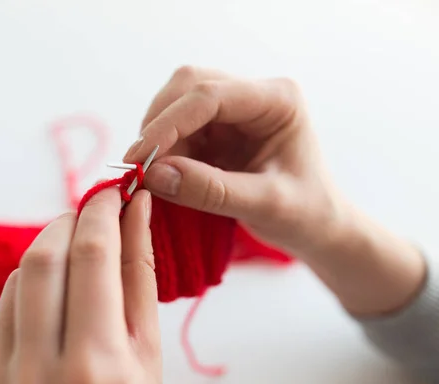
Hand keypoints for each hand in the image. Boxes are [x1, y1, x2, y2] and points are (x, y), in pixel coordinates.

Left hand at [0, 189, 161, 383]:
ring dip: (49, 253)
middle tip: (93, 215)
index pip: (94, 255)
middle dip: (70, 221)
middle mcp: (40, 371)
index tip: (115, 193)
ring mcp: (0, 376)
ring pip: (18, 278)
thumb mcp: (148, 355)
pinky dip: (31, 290)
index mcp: (97, 367)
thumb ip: (140, 277)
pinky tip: (53, 305)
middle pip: (44, 256)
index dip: (103, 210)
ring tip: (77, 260)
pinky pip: (3, 310)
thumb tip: (138, 212)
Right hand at [125, 66, 424, 315]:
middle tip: (139, 168)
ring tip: (155, 177)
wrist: (316, 225)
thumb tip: (153, 176)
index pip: (210, 96)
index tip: (138, 158)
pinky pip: (178, 128)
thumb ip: (211, 190)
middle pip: (188, 87)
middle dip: (159, 125)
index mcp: (277, 100)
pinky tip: (165, 175)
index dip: (168, 124)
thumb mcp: (265, 206)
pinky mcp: (218, 128)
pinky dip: (163, 150)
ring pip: (176, 104)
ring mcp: (234, 109)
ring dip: (158, 139)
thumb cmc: (305, 214)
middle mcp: (253, 95)